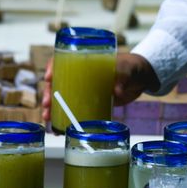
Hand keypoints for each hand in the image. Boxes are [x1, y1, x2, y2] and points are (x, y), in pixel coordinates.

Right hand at [41, 53, 158, 122]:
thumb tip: (117, 91)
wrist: (140, 78)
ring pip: (62, 97)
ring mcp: (84, 89)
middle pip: (58, 81)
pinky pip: (73, 109)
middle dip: (49, 93)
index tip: (48, 77)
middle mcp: (81, 75)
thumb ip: (123, 77)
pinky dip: (65, 118)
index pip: (62, 59)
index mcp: (86, 60)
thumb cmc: (131, 67)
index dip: (52, 67)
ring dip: (52, 108)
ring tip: (48, 119)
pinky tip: (58, 128)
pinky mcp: (90, 102)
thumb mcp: (127, 69)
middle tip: (46, 105)